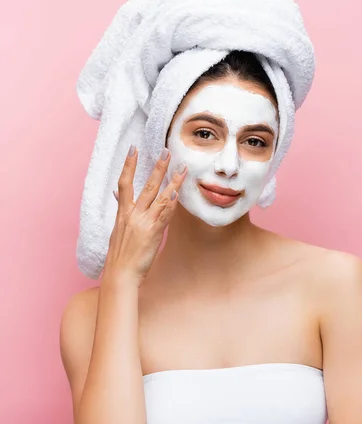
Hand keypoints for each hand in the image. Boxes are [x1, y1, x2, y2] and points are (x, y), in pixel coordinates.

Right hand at [103, 146, 186, 285]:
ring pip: (160, 197)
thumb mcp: (117, 230)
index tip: (133, 149)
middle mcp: (132, 214)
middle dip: (157, 168)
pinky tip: (178, 192)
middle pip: (147, 186)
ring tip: (182, 168)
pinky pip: (165, 214)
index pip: (124, 183)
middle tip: (165, 151)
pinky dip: (172, 203)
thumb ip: (122, 211)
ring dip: (173, 181)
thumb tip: (120, 196)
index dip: (128, 165)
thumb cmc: (119, 254)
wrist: (120, 274)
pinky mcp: (154, 232)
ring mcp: (144, 222)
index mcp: (122, 213)